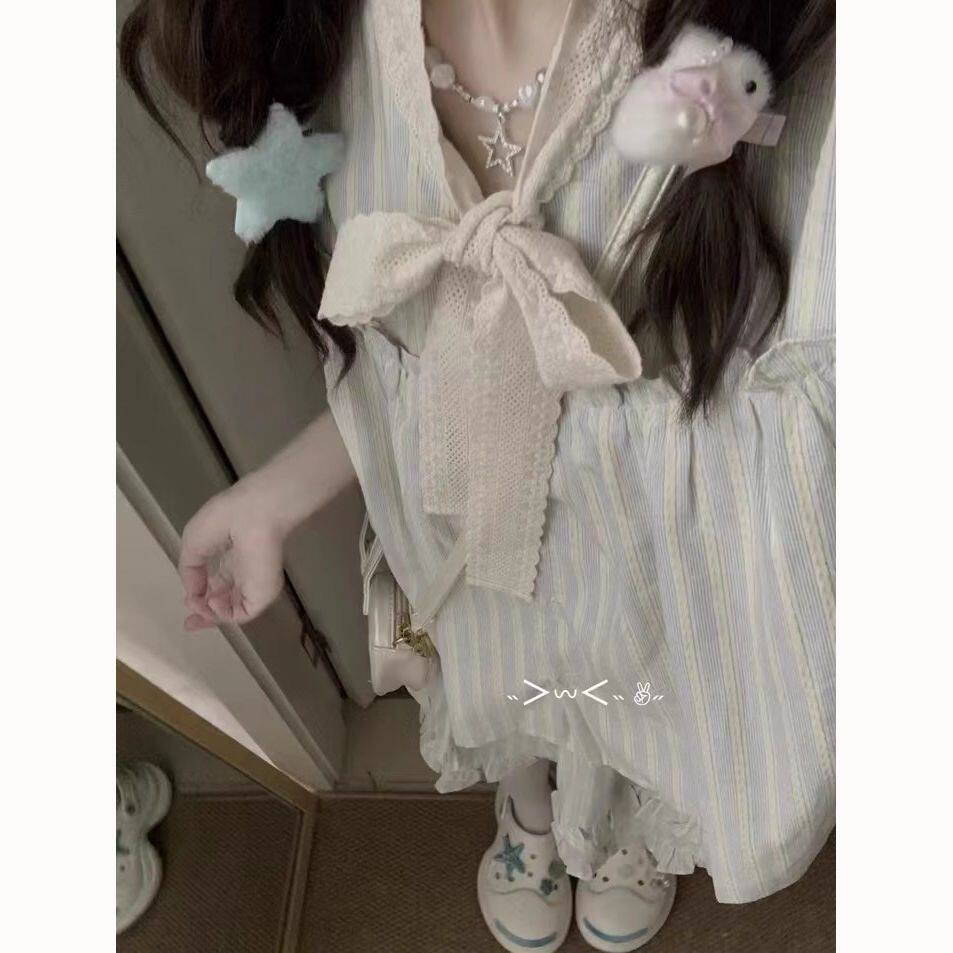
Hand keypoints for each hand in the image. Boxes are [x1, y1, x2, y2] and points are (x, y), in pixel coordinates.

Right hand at [178, 479, 286, 630]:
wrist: (251, 515)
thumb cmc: (222, 521)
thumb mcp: (193, 545)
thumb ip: (190, 572)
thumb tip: (193, 594)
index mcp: (232, 557)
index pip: (219, 584)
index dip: (201, 595)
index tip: (187, 602)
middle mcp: (245, 572)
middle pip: (226, 601)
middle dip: (206, 614)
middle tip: (189, 623)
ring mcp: (255, 583)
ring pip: (234, 610)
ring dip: (212, 615)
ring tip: (198, 606)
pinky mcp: (264, 592)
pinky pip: (244, 613)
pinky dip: (224, 614)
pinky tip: (213, 602)